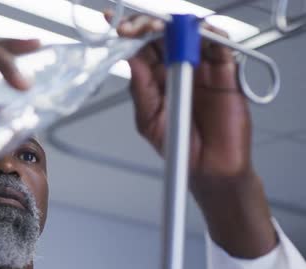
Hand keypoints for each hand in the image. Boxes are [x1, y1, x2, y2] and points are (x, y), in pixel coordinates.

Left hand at [111, 14, 276, 256]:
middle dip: (150, 24)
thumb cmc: (179, 147)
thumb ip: (141, 91)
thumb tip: (132, 61)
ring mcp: (202, 68)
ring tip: (165, 30)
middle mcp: (178, 68)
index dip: (131, 32)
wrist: (210, 169)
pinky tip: (200, 36)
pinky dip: (212, 37)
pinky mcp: (226, 73)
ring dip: (179, 26)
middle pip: (165, 34)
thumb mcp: (149, 121)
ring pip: (193, 34)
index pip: (142, 46)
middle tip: (140, 26)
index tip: (117, 24)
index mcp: (156, 78)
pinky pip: (222, 48)